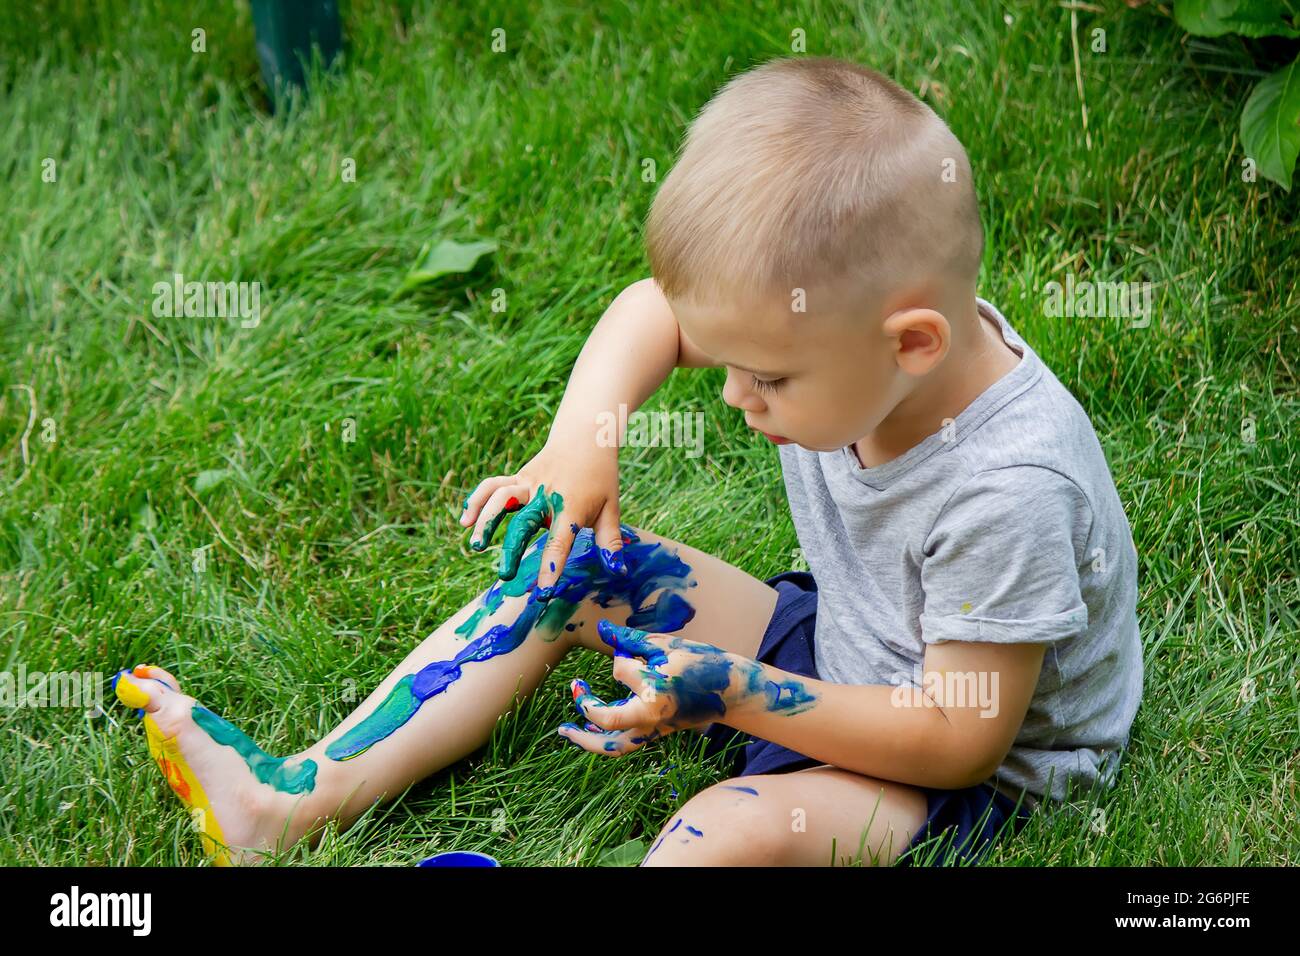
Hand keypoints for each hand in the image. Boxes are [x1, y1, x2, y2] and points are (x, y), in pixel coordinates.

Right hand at [458, 432, 626, 587]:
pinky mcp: (518, 477)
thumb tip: (619, 572)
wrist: (586, 438)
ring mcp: (529, 484)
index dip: (551, 566)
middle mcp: (547, 495)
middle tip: (505, 575)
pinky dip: (477, 500)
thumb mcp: (611, 508)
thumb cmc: (600, 478)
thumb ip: (610, 542)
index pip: (560, 542)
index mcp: (572, 507)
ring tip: (475, 545)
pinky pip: (493, 485)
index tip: (543, 591)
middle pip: (524, 523)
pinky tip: (465, 519)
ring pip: (501, 498)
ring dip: (486, 521)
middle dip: (512, 549)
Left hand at [555, 620, 752, 755]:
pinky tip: (590, 728)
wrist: (732, 690)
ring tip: (565, 729)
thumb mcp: (667, 645)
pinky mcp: (655, 734)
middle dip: (585, 705)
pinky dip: (604, 738)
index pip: (621, 670)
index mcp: (655, 691)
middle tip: (575, 686)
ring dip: (586, 739)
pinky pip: (624, 743)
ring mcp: (653, 730)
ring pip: (612, 746)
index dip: (622, 656)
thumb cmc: (701, 662)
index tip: (631, 649)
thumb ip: (632, 639)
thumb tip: (602, 629)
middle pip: (606, 721)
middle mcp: (651, 716)